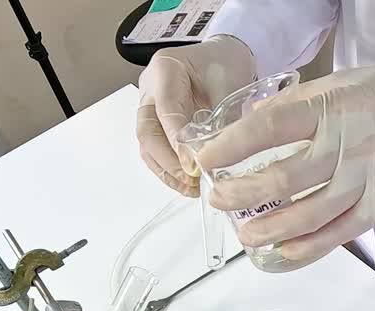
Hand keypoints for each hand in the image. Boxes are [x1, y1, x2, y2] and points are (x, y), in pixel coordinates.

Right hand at [136, 36, 256, 196]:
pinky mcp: (155, 123)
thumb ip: (221, 117)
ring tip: (189, 188)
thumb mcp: (228, 84)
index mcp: (165, 69)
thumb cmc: (223, 64)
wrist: (221, 57)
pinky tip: (186, 184)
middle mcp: (149, 89)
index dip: (176, 141)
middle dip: (167, 162)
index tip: (191, 166)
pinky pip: (153, 150)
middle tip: (190, 180)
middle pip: (147, 131)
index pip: (166, 110)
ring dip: (166, 171)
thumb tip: (216, 156)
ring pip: (146, 145)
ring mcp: (148, 106)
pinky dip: (168, 169)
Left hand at [197, 60, 374, 267]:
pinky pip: (336, 235)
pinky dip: (305, 249)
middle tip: (216, 199)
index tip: (206, 159)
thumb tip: (249, 126)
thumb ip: (296, 106)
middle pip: (281, 180)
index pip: (270, 128)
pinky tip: (281, 253)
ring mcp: (364, 181)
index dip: (232, 147)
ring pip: (305, 216)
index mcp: (331, 109)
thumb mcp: (340, 83)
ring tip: (244, 234)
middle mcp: (346, 146)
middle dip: (239, 195)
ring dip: (266, 230)